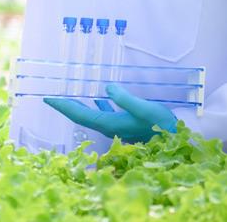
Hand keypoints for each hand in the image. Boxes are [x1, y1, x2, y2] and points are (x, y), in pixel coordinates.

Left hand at [44, 84, 177, 142]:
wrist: (178, 138)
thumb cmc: (162, 123)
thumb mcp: (145, 109)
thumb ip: (125, 99)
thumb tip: (106, 88)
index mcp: (111, 124)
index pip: (80, 115)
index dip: (63, 106)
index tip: (48, 98)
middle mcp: (110, 128)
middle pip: (82, 116)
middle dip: (66, 106)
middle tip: (51, 96)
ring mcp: (118, 128)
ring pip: (92, 116)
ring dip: (80, 106)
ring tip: (70, 96)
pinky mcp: (126, 125)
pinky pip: (105, 115)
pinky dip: (98, 106)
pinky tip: (100, 99)